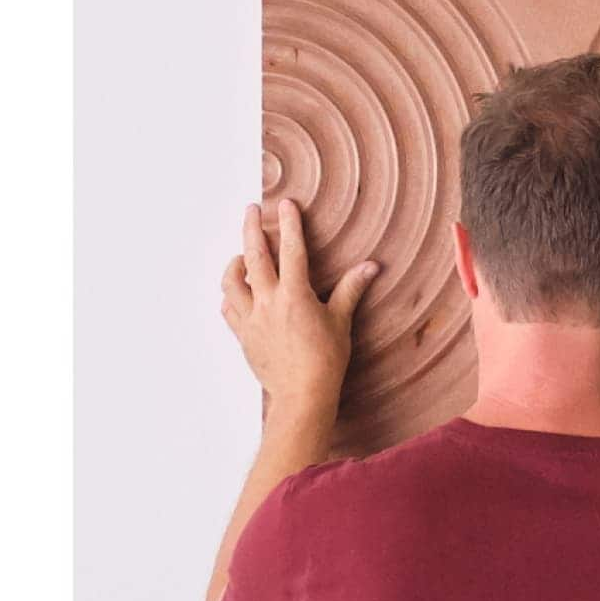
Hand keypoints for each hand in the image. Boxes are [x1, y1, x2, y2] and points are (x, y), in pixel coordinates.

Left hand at [220, 199, 378, 413]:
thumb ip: (351, 289)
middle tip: (252, 210)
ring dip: (235, 263)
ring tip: (241, 255)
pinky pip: (228, 309)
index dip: (289, 225)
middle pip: (254, 256)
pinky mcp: (243, 335)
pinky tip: (236, 293)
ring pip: (232, 281)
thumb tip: (371, 267)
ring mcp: (251, 319)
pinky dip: (230, 296)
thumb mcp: (341, 322)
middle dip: (252, 229)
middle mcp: (268, 302)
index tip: (286, 205)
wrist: (302, 395)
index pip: (292, 251)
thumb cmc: (326, 361)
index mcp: (295, 295)